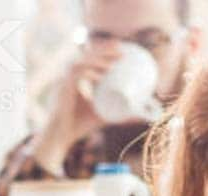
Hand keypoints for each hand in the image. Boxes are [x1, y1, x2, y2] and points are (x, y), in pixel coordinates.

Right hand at [32, 41, 122, 172]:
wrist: (61, 136)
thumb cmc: (81, 126)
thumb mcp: (107, 116)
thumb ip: (124, 114)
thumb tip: (145, 116)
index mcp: (78, 79)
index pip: (89, 58)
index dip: (102, 51)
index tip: (120, 47)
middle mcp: (69, 77)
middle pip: (85, 56)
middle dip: (102, 50)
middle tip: (121, 49)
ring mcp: (64, 82)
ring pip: (79, 63)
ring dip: (96, 60)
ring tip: (112, 63)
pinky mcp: (62, 90)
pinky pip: (74, 77)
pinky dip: (87, 74)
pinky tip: (99, 77)